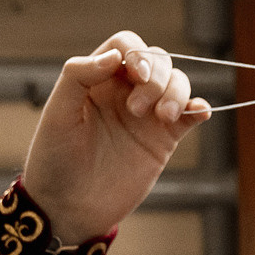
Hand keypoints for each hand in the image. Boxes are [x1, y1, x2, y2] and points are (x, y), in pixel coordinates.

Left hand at [20, 33, 207, 244]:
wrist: (68, 208)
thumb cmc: (54, 160)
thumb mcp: (57, 114)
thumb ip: (79, 76)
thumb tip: (114, 55)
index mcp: (98, 79)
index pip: (125, 46)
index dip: (136, 53)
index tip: (134, 76)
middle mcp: (125, 91)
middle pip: (158, 61)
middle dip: (156, 77)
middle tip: (137, 109)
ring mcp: (147, 115)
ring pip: (178, 83)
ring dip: (178, 92)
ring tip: (163, 117)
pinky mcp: (164, 139)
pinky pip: (190, 115)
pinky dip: (200, 108)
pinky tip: (199, 112)